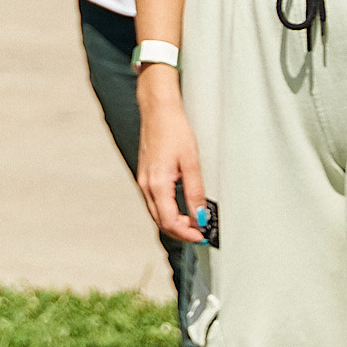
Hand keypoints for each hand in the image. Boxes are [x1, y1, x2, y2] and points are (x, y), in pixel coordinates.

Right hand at [134, 72, 209, 243]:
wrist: (158, 111)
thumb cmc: (173, 130)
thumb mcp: (191, 162)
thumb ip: (195, 192)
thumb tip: (200, 215)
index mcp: (157, 184)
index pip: (170, 221)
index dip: (186, 233)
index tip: (202, 235)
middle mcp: (146, 185)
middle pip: (161, 222)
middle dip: (181, 232)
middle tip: (200, 232)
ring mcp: (143, 181)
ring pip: (156, 214)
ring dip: (174, 223)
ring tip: (194, 222)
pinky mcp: (145, 177)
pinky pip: (154, 203)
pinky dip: (167, 212)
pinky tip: (181, 209)